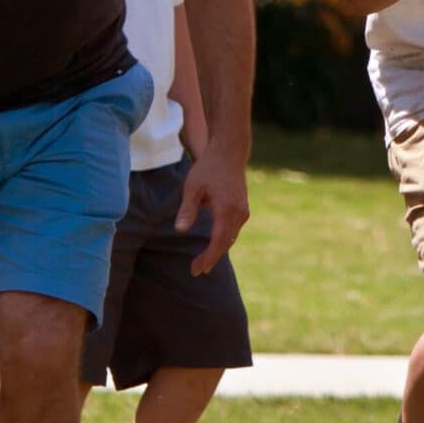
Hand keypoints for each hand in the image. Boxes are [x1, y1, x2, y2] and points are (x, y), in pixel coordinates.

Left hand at [175, 148, 249, 274]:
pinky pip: (233, 230)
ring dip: (218, 250)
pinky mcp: (243, 209)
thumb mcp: (192, 187)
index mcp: (226, 210)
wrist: (229, 152)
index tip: (196, 270)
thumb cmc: (208, 168)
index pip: (218, 242)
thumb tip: (180, 230)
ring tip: (204, 262)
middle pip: (225, 243)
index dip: (207, 258)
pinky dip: (223, 239)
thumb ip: (187, 210)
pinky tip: (213, 244)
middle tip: (196, 270)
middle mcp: (239, 213)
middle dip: (211, 258)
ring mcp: (243, 211)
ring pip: (230, 237)